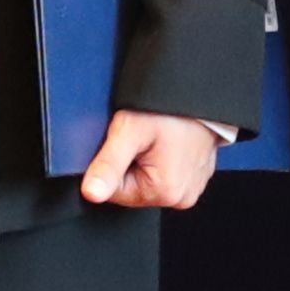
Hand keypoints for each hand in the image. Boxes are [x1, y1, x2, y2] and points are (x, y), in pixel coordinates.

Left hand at [80, 109, 225, 210]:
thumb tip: (91, 193)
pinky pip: (165, 174)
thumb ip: (108, 164)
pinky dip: (160, 159)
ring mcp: (191, 188)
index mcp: (165, 192)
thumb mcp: (130, 130)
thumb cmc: (171, 108)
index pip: (115, 192)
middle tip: (140, 139)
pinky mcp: (195, 178)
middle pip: (133, 188)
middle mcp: (181, 197)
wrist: (199, 93)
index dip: (111, 166)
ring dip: (144, 161)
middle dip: (129, 163)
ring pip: (148, 181)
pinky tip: (165, 143)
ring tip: (154, 139)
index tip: (124, 145)